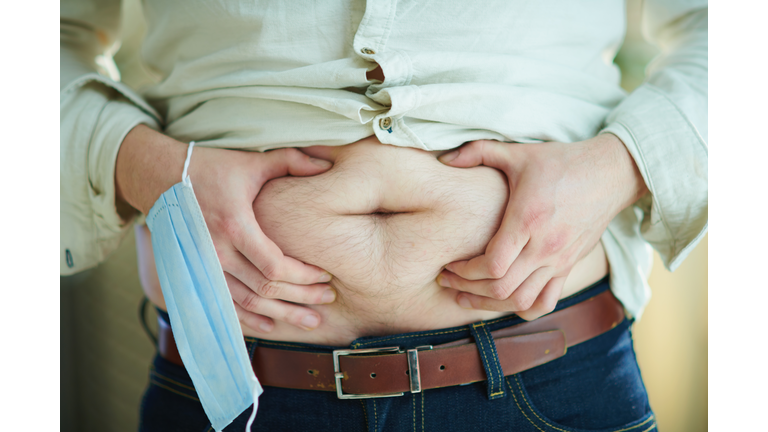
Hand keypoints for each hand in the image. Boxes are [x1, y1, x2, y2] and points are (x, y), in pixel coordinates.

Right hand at [116, 125, 335, 331]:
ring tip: (310, 320)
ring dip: (281, 314)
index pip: (274, 265)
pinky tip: (271, 325)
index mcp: (235, 225)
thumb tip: (325, 164)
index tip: (325, 275)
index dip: (303, 276)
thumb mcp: (251, 162)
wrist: (159, 177)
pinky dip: (249, 320)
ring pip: (247, 303)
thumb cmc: (211, 168)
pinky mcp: (196, 273)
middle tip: (328, 300)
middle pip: (265, 288)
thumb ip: (290, 161)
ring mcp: (204, 267)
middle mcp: (217, 252)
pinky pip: (224, 305)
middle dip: (301, 298)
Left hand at [436, 134, 646, 319]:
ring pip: (521, 301)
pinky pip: (546, 302)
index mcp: (527, 220)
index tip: (449, 265)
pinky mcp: (569, 266)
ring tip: (465, 297)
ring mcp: (559, 261)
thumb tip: (444, 159)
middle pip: (502, 288)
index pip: (492, 264)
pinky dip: (522, 309)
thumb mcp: (518, 152)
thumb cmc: (560, 162)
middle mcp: (545, 246)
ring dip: (489, 305)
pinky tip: (503, 301)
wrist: (610, 173)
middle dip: (467, 289)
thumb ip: (479, 152)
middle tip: (447, 281)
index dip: (465, 272)